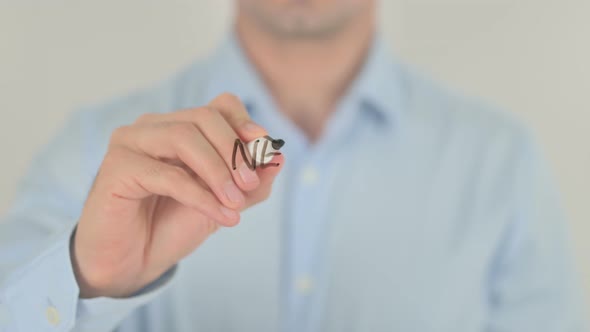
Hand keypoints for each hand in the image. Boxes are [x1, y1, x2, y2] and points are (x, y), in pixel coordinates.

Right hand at [71, 93, 283, 297]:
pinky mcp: (116, 168)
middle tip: (251, 184)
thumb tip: (279, 159)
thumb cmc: (172, 226)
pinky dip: (201, 196)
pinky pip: (167, 175)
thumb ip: (251, 183)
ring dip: (219, 171)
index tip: (264, 152)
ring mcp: (131, 143)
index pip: (219, 106)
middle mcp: (153, 126)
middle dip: (234, 151)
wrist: (131, 262)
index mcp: (179, 126)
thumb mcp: (223, 202)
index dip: (245, 125)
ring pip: (184, 138)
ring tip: (236, 202)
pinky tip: (222, 216)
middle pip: (204, 117)